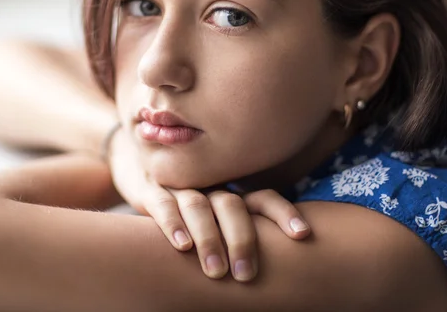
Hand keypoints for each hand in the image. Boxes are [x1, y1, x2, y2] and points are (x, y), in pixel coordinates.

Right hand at [108, 128, 310, 281]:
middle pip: (232, 206)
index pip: (263, 198)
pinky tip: (182, 245)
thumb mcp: (218, 214)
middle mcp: (211, 187)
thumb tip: (283, 272)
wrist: (144, 171)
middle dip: (242, 239)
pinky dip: (173, 224)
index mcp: (232, 193)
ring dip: (209, 238)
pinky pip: (164, 206)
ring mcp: (182, 188)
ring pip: (199, 207)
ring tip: (216, 271)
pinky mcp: (153, 192)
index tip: (303, 234)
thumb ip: (244, 231)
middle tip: (246, 275)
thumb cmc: (191, 206)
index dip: (283, 213)